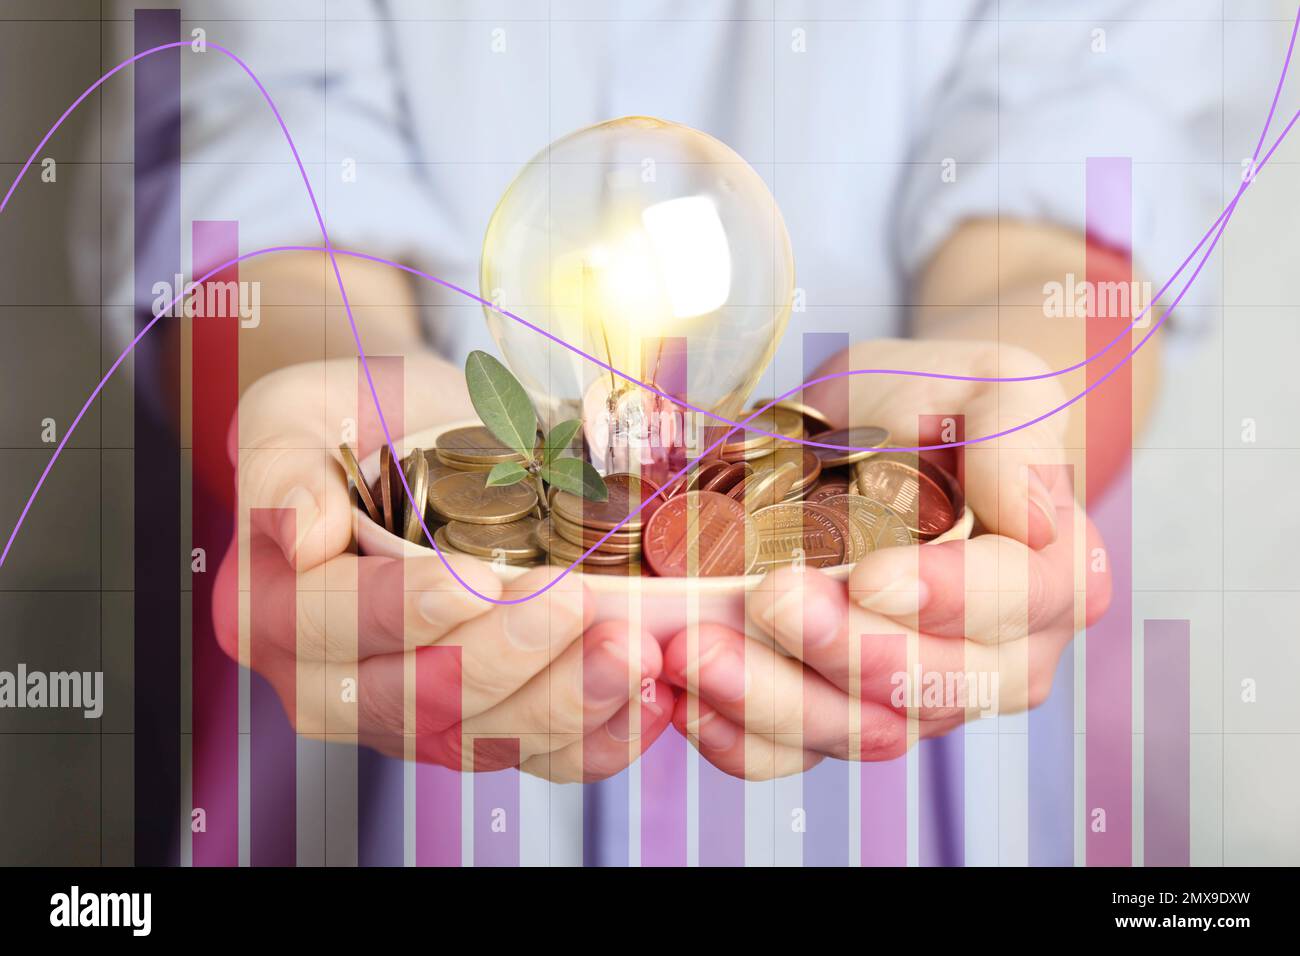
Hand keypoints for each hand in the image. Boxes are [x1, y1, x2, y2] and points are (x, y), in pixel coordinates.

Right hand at [211, 357, 672, 781]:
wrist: (418, 444)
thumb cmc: (359, 423)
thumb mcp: (298, 413)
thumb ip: (281, 466)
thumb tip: (302, 532)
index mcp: (275, 608)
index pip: (331, 626)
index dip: (405, 611)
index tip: (478, 579)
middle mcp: (333, 681)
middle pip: (415, 700)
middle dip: (505, 660)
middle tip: (577, 604)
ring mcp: (410, 714)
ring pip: (484, 737)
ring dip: (564, 702)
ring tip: (630, 652)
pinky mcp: (479, 724)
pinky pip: (536, 756)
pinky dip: (596, 737)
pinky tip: (645, 696)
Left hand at [661, 339, 1111, 777]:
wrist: (872, 433)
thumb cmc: (933, 404)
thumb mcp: (986, 382)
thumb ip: (1017, 435)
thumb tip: (1037, 518)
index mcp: (1050, 574)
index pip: (1018, 602)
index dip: (947, 597)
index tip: (871, 574)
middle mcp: (999, 656)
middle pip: (932, 686)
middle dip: (844, 651)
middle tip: (769, 598)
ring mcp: (916, 697)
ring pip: (856, 730)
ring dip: (772, 700)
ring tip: (699, 648)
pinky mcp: (841, 715)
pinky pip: (792, 752)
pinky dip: (736, 734)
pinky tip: (685, 694)